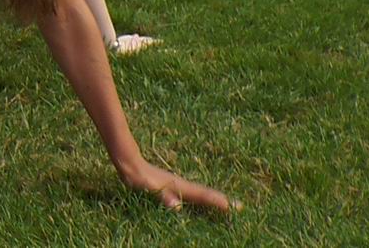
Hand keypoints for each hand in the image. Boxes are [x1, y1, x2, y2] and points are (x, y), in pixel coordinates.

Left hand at [118, 160, 234, 214]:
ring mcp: (177, 185)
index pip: (203, 195)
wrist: (128, 162)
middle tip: (240, 207)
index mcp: (179, 187)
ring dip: (213, 198)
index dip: (217, 202)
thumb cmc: (137, 177)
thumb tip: (177, 206)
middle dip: (222, 200)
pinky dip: (201, 197)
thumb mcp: (149, 188)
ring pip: (199, 193)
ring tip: (227, 204)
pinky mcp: (171, 186)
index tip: (233, 207)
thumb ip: (162, 197)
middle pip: (205, 193)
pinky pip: (191, 194)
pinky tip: (201, 202)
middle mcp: (181, 185)